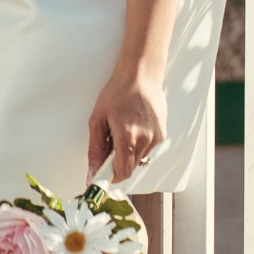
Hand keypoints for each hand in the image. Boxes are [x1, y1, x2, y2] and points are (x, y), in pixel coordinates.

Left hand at [88, 69, 165, 184]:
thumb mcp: (98, 119)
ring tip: (122, 131)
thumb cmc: (117, 93)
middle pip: (130, 168)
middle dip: (118, 164)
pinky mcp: (162, 134)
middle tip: (110, 145)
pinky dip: (138, 144)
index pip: (122, 172)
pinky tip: (134, 127)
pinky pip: (147, 149)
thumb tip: (92, 173)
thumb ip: (95, 150)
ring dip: (128, 153)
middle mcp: (144, 140)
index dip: (111, 177)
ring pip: (139, 159)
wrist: (140, 76)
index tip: (103, 176)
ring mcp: (155, 138)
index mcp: (127, 137)